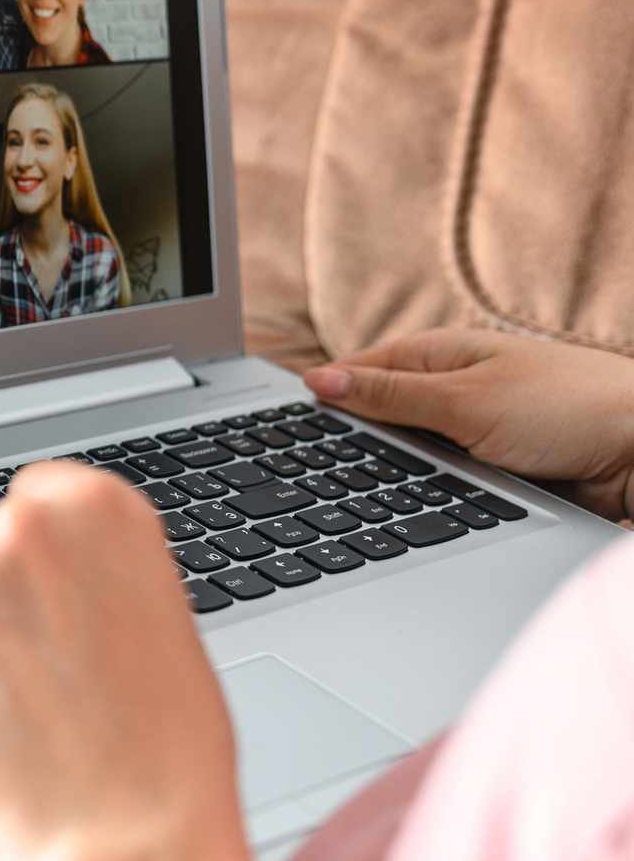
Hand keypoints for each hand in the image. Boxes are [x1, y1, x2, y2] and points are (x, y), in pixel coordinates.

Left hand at [0, 462, 263, 860]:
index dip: (40, 561)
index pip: (35, 496)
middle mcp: (23, 529)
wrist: (127, 856)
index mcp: (100, 513)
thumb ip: (107, 577)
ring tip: (10, 718)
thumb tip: (68, 574)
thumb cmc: (166, 768)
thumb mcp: (168, 632)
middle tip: (39, 683)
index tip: (48, 599)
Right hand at [304, 329, 633, 520]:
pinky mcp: (498, 471)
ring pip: (412, 455)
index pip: (362, 369)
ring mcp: (478, 430)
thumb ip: (388, 395)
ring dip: (397, 471)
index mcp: (445, 352)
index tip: (290, 425)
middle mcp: (458, 387)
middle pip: (382, 414)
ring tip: (369, 491)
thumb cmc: (570, 410)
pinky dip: (431, 493)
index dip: (327, 395)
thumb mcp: (463, 400)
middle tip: (320, 469)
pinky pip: (445, 484)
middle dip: (358, 439)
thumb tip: (318, 380)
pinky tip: (415, 508)